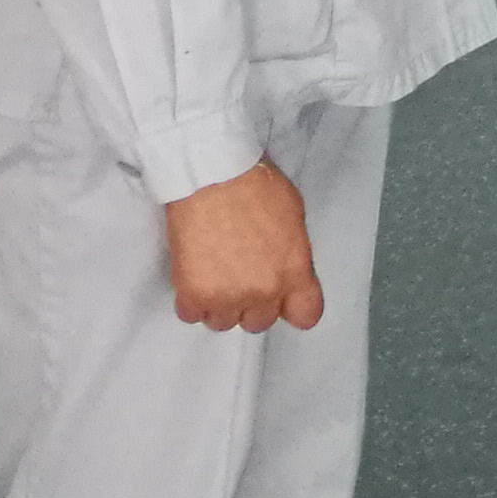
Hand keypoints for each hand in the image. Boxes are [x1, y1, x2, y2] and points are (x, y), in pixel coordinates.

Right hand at [164, 160, 321, 331]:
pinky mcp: (193, 294)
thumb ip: (292, 253)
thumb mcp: (293, 217)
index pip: (306, 316)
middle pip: (258, 321)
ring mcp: (227, 297)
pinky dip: (191, 300)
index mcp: (294, 272)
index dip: (293, 306)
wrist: (213, 175)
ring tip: (212, 274)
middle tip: (239, 274)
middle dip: (250, 302)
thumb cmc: (257, 184)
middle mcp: (264, 292)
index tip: (282, 295)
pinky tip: (193, 275)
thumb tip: (283, 268)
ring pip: (223, 322)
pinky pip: (191, 314)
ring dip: (218, 303)